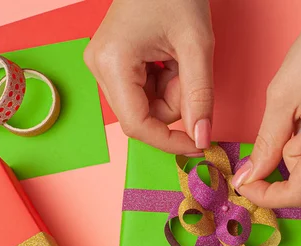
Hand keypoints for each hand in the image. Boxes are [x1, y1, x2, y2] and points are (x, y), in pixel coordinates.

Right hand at [84, 0, 214, 154]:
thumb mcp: (197, 46)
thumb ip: (199, 96)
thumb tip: (201, 137)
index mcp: (112, 63)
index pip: (137, 125)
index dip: (169, 141)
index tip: (198, 144)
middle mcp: (99, 67)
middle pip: (142, 115)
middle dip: (173, 102)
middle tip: (188, 70)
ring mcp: (104, 65)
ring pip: (145, 105)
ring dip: (171, 91)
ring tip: (179, 57)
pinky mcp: (113, 63)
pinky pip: (143, 91)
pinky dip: (164, 82)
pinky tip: (169, 57)